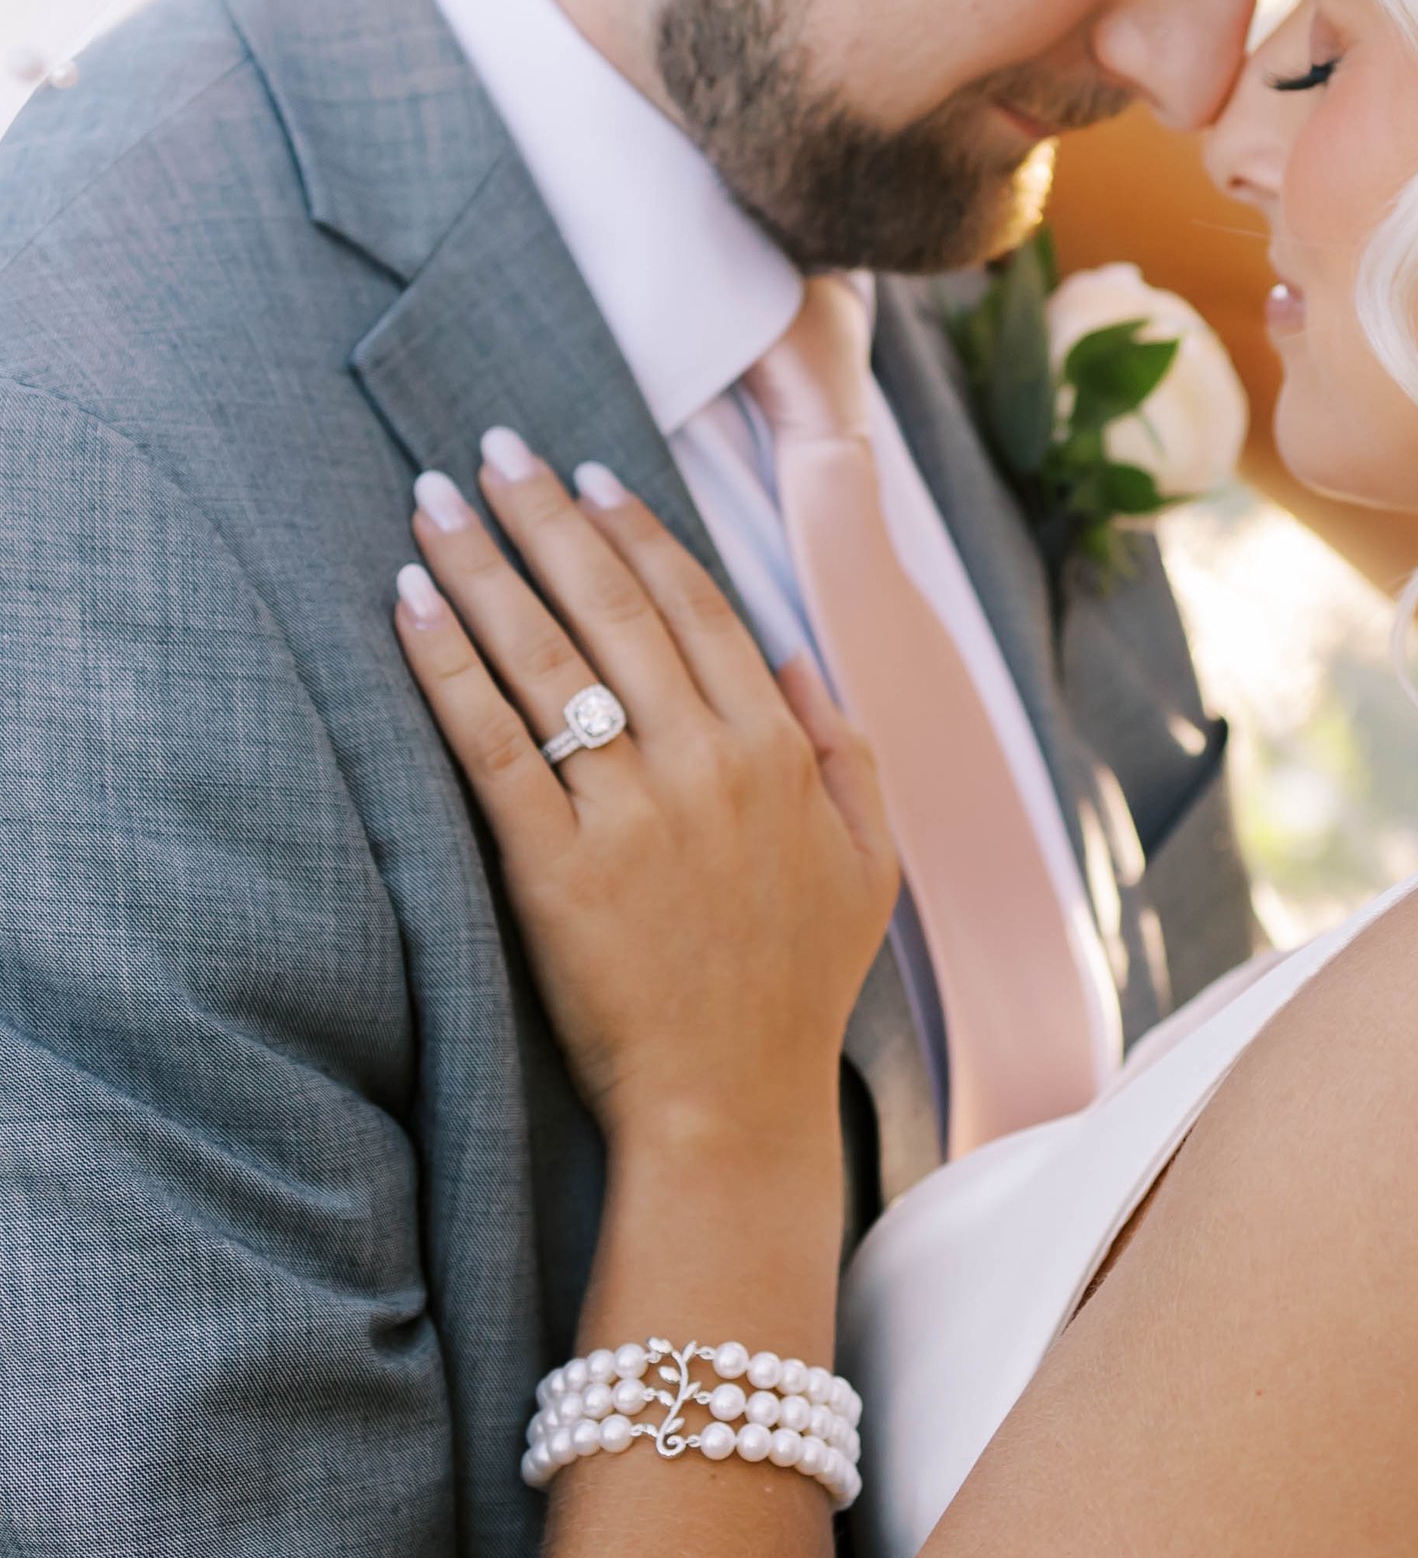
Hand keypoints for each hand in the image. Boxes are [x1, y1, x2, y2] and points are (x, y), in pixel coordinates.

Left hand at [394, 438, 895, 1163]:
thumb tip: (799, 660)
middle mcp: (707, 766)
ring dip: (483, 563)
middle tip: (493, 448)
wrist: (733, 1109)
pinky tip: (408, 602)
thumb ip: (843, 753)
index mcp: (778, 754)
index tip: (591, 474)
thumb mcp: (869, 864)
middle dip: (547, 515)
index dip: (638, 533)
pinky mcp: (555, 870)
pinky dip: (445, 663)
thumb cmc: (795, 993)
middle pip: (612, 607)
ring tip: (433, 499)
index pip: (698, 608)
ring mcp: (630, 815)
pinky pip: (490, 742)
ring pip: (544, 656)